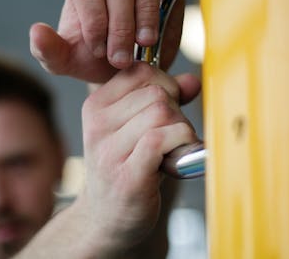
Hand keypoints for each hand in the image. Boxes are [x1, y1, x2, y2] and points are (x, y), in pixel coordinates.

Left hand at [30, 0, 184, 82]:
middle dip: (120, 25)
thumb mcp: (66, 62)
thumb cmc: (94, 59)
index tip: (100, 52)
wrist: (126, 68)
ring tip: (145, 42)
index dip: (95, 20)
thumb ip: (47, 50)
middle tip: (121, 59)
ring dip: (146, 9)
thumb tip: (37, 30)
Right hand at [76, 62, 199, 252]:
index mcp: (97, 105)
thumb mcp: (138, 127)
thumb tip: (192, 81)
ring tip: (173, 151)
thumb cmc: (127, 167)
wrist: (106, 218)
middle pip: (157, 93)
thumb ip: (164, 100)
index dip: (165, 84)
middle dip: (176, 111)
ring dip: (181, 131)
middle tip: (171, 136)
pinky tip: (175, 161)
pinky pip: (162, 139)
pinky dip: (180, 145)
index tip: (167, 108)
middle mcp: (98, 125)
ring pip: (162, 114)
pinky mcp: (127, 175)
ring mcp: (109, 151)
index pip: (140, 71)